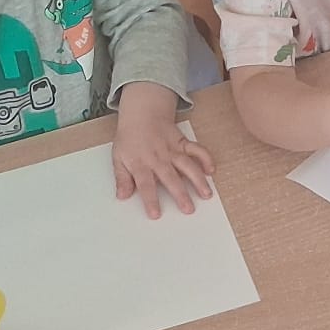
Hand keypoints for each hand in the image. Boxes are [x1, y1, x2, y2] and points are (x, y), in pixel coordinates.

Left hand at [113, 85, 214, 219]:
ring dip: (198, 180)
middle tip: (188, 209)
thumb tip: (122, 196)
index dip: (151, 200)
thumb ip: (122, 178)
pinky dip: (205, 158)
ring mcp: (172, 150)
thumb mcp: (118, 158)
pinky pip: (196, 149)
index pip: (146, 184)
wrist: (141, 114)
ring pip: (187, 165)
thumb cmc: (130, 139)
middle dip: (180, 194)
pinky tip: (211, 170)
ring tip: (206, 194)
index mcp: (141, 163)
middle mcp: (158, 158)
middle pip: (170, 178)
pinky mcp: (182, 143)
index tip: (156, 214)